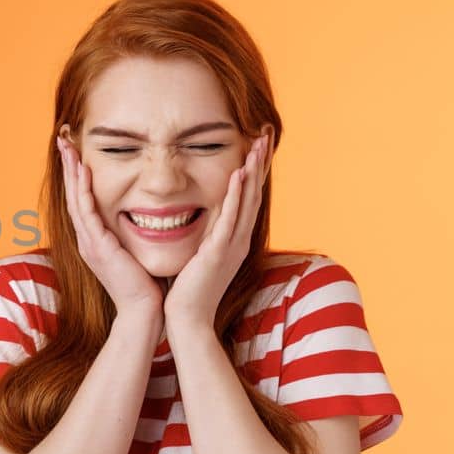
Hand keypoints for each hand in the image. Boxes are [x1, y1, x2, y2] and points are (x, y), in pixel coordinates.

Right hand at [57, 136, 161, 314]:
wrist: (143, 310)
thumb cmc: (145, 283)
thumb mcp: (135, 251)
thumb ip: (133, 233)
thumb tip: (147, 214)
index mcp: (94, 239)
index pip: (82, 200)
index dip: (76, 175)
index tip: (76, 151)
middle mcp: (87, 238)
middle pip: (72, 195)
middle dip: (68, 166)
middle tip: (63, 140)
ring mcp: (89, 242)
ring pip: (75, 199)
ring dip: (71, 172)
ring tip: (67, 148)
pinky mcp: (98, 247)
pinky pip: (87, 212)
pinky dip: (83, 190)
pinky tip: (83, 171)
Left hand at [163, 131, 271, 330]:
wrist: (188, 319)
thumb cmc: (189, 290)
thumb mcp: (201, 255)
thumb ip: (206, 235)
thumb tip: (200, 217)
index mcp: (234, 239)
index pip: (247, 197)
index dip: (254, 171)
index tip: (257, 145)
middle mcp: (239, 239)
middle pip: (254, 193)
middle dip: (260, 163)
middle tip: (266, 134)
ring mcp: (232, 246)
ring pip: (247, 202)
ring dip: (253, 172)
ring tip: (258, 145)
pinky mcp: (219, 253)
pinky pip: (230, 219)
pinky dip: (236, 195)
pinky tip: (239, 174)